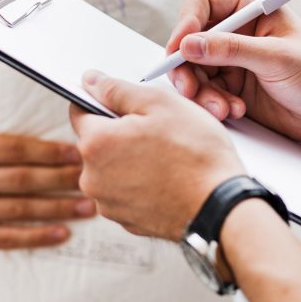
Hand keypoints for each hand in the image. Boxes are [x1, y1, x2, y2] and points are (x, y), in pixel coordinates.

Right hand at [0, 131, 94, 249]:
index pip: (12, 149)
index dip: (45, 150)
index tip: (75, 150)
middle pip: (21, 179)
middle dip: (60, 179)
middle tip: (91, 177)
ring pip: (18, 209)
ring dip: (56, 208)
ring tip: (88, 206)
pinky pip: (3, 239)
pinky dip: (34, 238)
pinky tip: (62, 234)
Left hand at [70, 71, 244, 240]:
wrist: (221, 206)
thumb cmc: (196, 153)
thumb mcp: (159, 103)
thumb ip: (117, 89)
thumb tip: (91, 80)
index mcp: (95, 143)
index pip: (79, 111)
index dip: (103, 102)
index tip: (127, 105)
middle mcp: (92, 177)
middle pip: (96, 142)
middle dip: (120, 132)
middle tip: (157, 130)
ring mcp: (108, 203)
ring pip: (111, 168)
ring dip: (130, 159)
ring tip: (166, 156)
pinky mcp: (126, 221)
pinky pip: (126, 192)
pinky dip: (140, 183)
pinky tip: (167, 177)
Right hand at [166, 0, 300, 145]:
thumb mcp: (276, 58)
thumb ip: (231, 49)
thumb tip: (189, 44)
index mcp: (250, 8)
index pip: (202, 2)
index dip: (186, 22)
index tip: (180, 48)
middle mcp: (236, 30)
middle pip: (190, 39)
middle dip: (186, 66)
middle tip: (188, 89)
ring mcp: (231, 59)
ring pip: (193, 69)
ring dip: (201, 91)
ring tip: (222, 108)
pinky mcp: (231, 84)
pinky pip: (205, 91)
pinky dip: (212, 103)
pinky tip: (234, 110)